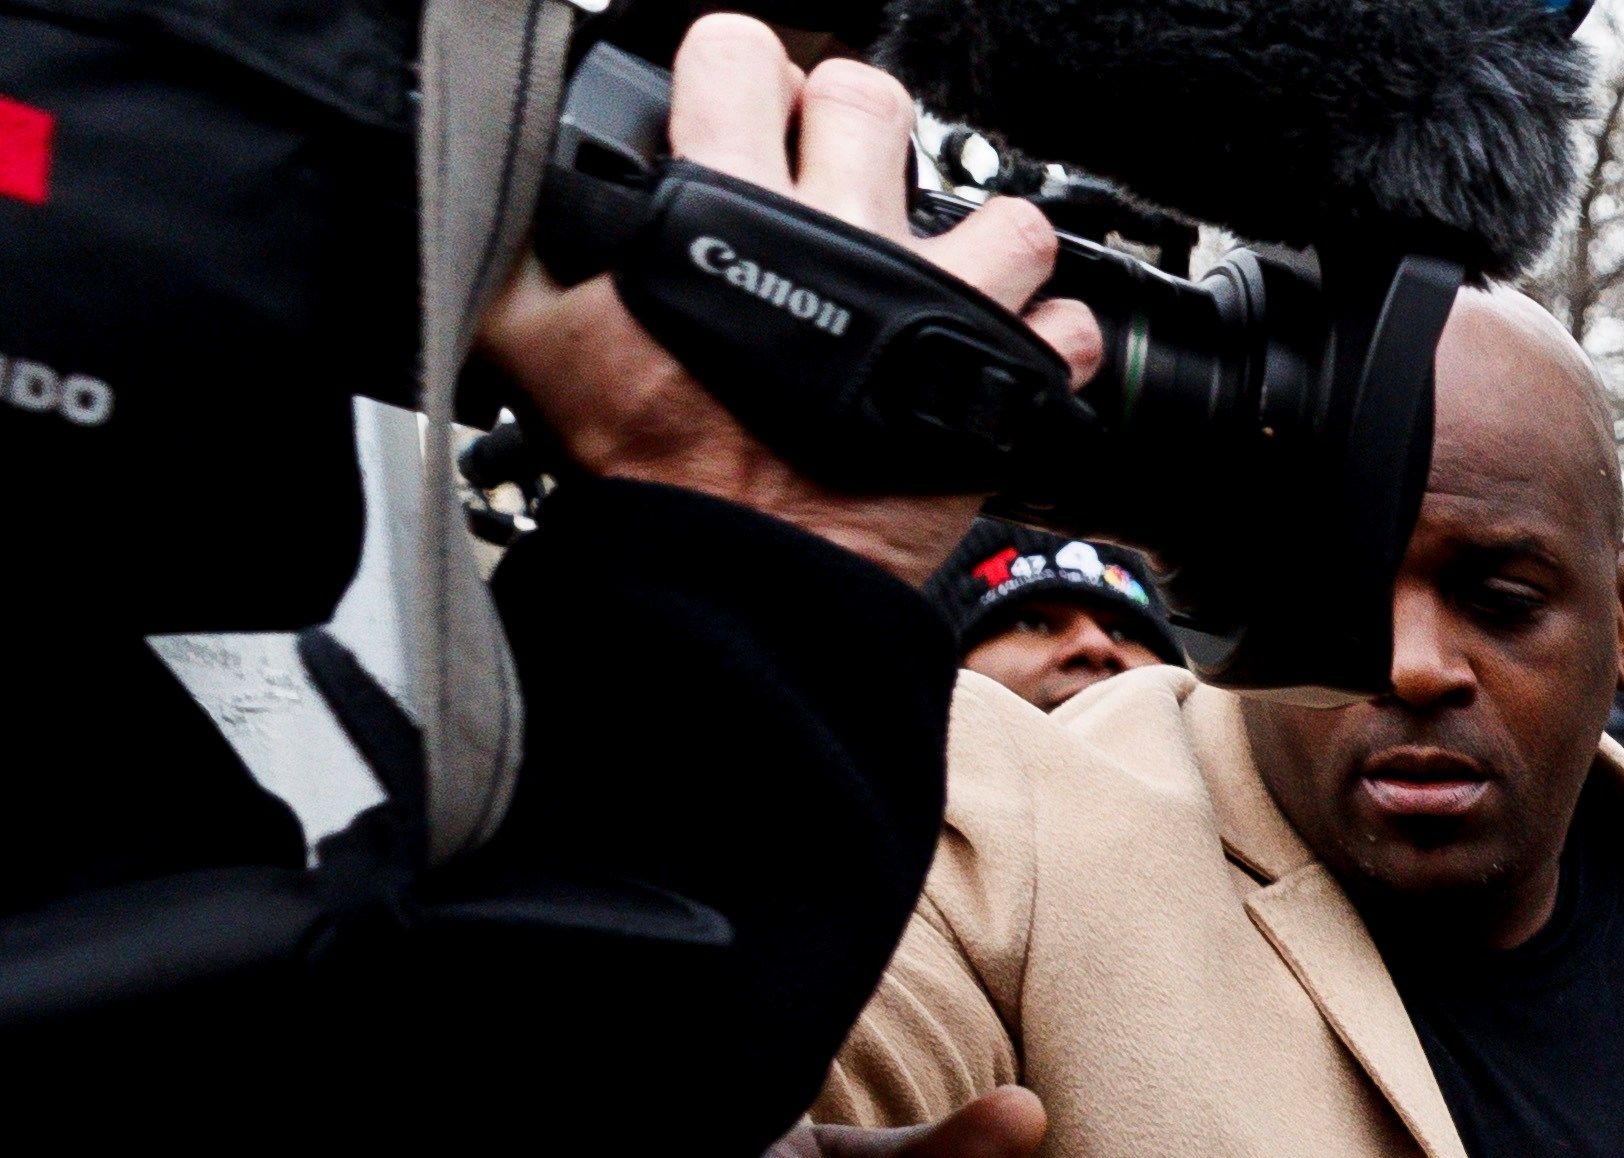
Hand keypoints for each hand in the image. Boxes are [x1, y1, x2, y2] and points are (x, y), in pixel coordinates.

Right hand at [473, 15, 1102, 585]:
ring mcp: (930, 298)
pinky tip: (1010, 360)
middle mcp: (842, 230)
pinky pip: (1066, 329)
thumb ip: (514, 249)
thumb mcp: (527, 334)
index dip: (741, 72)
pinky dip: (1050, 342)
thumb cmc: (646, 461)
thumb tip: (485, 197)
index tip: (743, 114)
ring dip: (983, 238)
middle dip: (855, 125)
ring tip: (945, 277)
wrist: (737, 565)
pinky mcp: (995, 375)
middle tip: (840, 182)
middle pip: (872, 99)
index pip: (738, 54)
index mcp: (730, 199)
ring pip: (1002, 211)